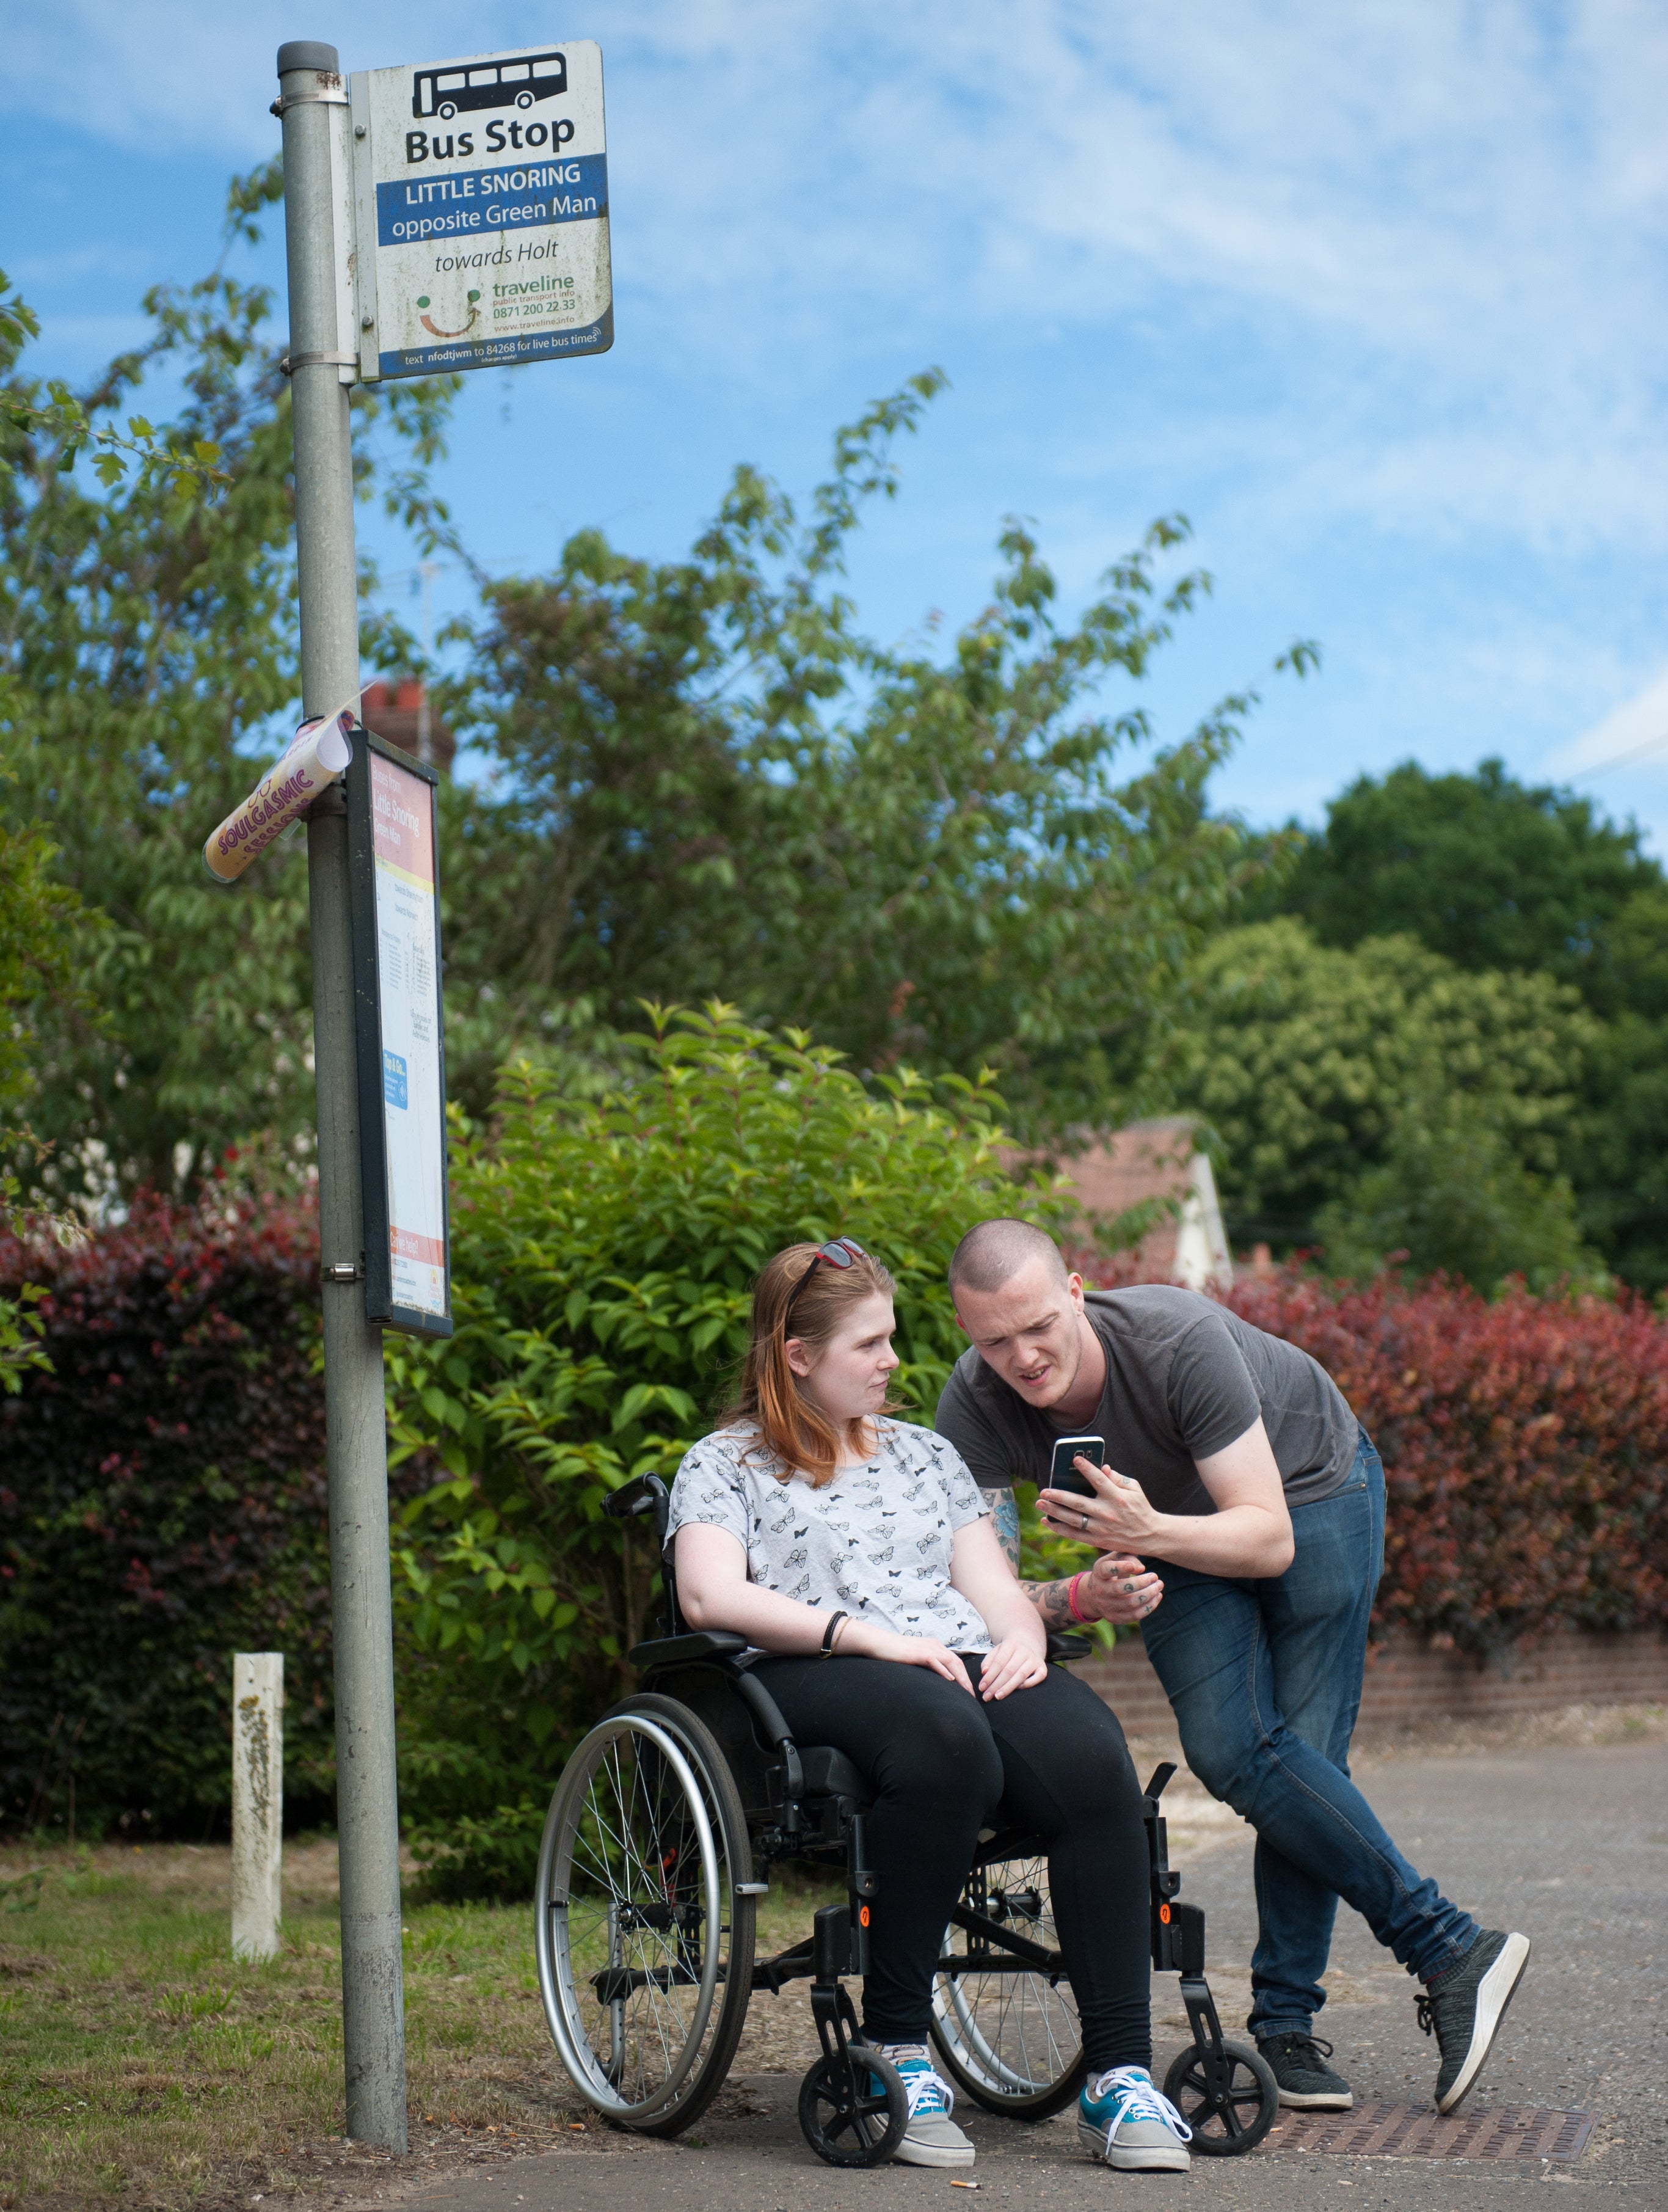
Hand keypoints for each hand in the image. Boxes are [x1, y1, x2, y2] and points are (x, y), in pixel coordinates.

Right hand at [843, 1620, 972, 1690]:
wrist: (878, 1642)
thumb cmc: (894, 1652)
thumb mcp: (914, 1658)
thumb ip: (926, 1664)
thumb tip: (936, 1678)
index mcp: (934, 1646)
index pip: (955, 1661)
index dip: (963, 1676)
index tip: (968, 1691)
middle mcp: (934, 1645)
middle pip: (957, 1662)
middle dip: (966, 1679)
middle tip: (972, 1695)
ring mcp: (926, 1647)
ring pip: (950, 1662)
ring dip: (960, 1678)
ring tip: (966, 1692)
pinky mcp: (918, 1652)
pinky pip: (935, 1661)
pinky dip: (944, 1671)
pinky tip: (950, 1681)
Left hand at [978, 1633, 1048, 1701]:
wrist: (1027, 1643)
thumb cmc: (1008, 1652)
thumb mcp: (996, 1651)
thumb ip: (988, 1661)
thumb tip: (984, 1673)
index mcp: (1011, 1644)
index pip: (998, 1662)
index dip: (989, 1676)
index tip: (981, 1688)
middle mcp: (1024, 1651)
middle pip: (1009, 1670)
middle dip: (996, 1685)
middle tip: (987, 1696)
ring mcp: (1034, 1658)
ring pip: (1021, 1675)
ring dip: (1008, 1688)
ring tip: (997, 1696)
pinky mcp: (1043, 1667)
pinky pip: (1038, 1677)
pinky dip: (1028, 1684)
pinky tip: (1017, 1689)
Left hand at [1038, 1458, 1161, 1552]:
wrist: (1150, 1536)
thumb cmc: (1140, 1508)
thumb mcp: (1134, 1489)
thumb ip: (1117, 1478)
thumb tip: (1102, 1468)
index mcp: (1117, 1497)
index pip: (1099, 1480)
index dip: (1086, 1469)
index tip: (1074, 1459)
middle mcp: (1107, 1513)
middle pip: (1078, 1503)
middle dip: (1059, 1496)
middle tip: (1044, 1490)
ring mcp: (1101, 1528)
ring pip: (1073, 1520)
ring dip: (1054, 1512)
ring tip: (1040, 1503)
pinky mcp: (1098, 1540)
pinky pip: (1074, 1535)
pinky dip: (1059, 1529)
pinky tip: (1047, 1521)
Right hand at [1082, 1552, 1163, 1624]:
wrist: (1094, 1595)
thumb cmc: (1110, 1571)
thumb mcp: (1114, 1559)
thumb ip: (1127, 1556)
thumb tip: (1141, 1568)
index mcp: (1099, 1573)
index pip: (1107, 1569)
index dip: (1122, 1567)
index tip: (1141, 1567)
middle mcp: (1100, 1591)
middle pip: (1120, 1589)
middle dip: (1142, 1583)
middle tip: (1155, 1576)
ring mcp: (1106, 1606)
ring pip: (1130, 1604)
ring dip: (1149, 1595)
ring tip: (1159, 1585)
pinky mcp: (1114, 1618)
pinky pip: (1134, 1616)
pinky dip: (1149, 1607)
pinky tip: (1157, 1597)